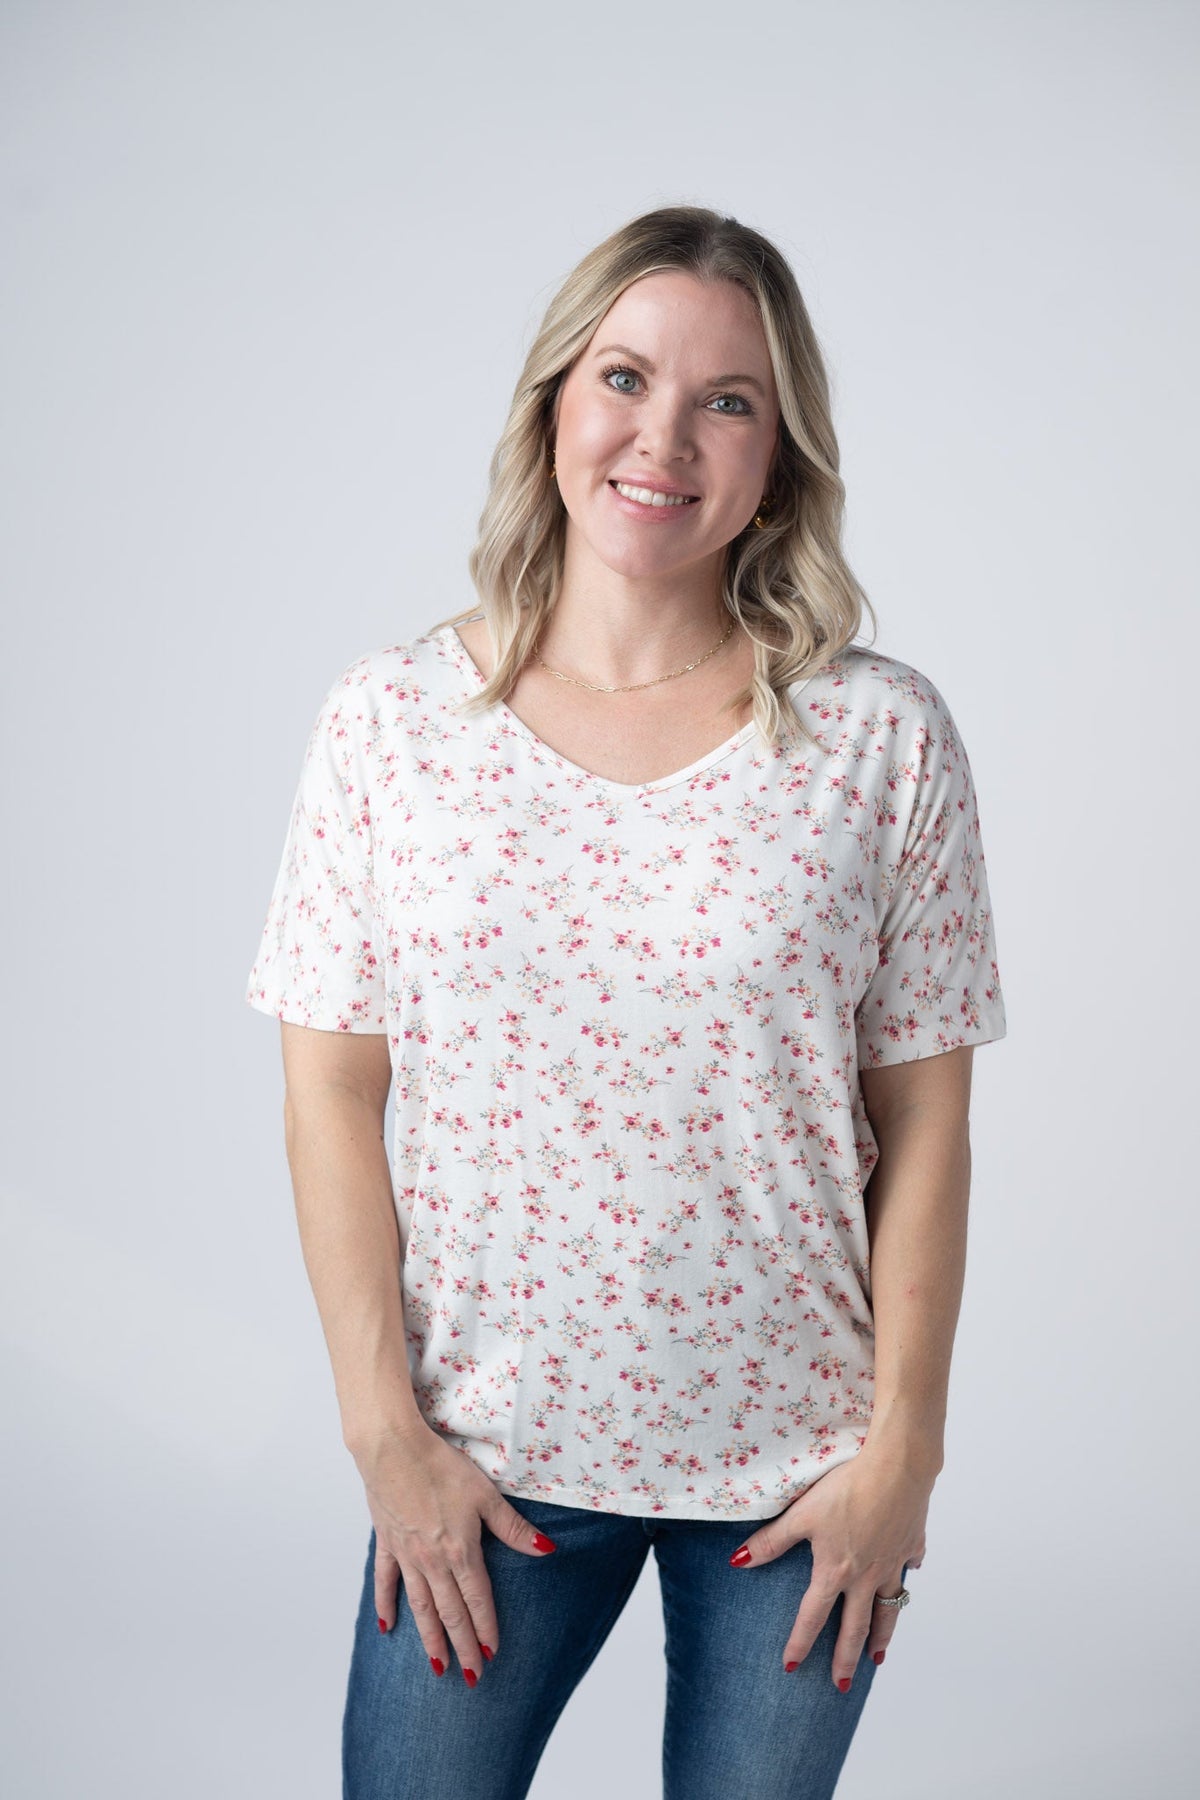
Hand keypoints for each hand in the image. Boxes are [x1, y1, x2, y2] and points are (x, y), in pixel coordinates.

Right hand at [352, 1421, 556, 1685]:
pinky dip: (386, 1605)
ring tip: (437, 1666)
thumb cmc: (441, 1466)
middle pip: (450, 1612)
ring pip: (420, 1606)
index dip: (486, 1628)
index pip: (477, 1600)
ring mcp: (406, 1555)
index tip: (493, 1655)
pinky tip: (387, 1627)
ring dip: (429, 1638)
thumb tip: (546, 1550)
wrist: (392, 1448)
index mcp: (460, 1551)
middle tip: (471, 1677)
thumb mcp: (485, 1495)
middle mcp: (432, 1562)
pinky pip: (386, 1582)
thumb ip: (513, 1528)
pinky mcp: (387, 1542)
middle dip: (462, 1646)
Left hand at [728, 1448, 931, 1689]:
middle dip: (846, 1658)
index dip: (799, 1642)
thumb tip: (739, 1561)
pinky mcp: (911, 1545)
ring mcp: (892, 1563)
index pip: (812, 1616)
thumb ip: (772, 1541)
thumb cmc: (846, 1487)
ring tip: (877, 1658)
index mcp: (835, 1571)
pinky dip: (906, 1578)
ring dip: (881, 1636)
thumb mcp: (802, 1513)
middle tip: (842, 1685)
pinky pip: (909, 1569)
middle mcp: (866, 1576)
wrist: (897, 1467)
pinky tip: (907, 1578)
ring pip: (888, 1610)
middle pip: (855, 1627)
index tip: (791, 1666)